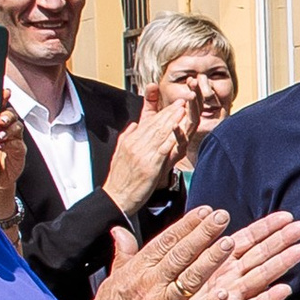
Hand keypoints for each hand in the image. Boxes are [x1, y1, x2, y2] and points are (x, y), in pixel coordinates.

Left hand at [0, 77, 25, 218]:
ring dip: (10, 126)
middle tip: (1, 118)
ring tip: (0, 132)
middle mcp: (4, 128)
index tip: (2, 92)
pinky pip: (18, 142)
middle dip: (7, 112)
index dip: (2, 98)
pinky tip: (3, 143)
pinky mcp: (19, 150)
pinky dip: (11, 141)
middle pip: (10, 113)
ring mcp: (13, 139)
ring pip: (16, 126)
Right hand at [103, 78, 198, 215]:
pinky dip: (170, 138)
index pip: (148, 123)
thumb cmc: (120, 179)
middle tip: (182, 101)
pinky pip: (162, 148)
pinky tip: (178, 130)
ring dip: (172, 120)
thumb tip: (134, 125)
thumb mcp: (120, 154)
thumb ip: (127, 137)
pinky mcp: (149, 165)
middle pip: (155, 124)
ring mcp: (141, 154)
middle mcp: (135, 144)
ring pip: (159, 133)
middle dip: (170, 112)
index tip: (174, 105)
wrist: (116, 197)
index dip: (163, 113)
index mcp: (129, 141)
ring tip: (183, 109)